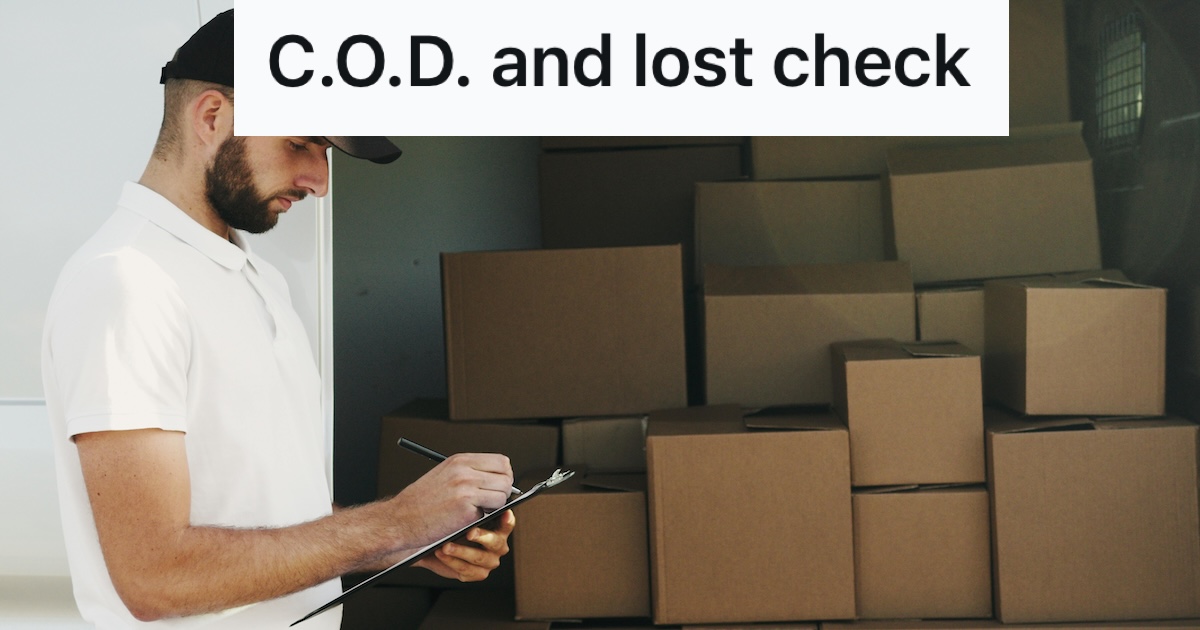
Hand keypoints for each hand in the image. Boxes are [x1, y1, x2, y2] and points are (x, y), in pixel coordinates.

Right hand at [387, 453, 513, 547]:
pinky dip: (482, 518)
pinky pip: (491, 513)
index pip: (501, 461)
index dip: (504, 475)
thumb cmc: (419, 502)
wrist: (399, 521)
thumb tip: (498, 477)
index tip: (498, 485)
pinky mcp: (466, 510)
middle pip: (506, 478)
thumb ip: (469, 472)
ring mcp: (466, 490)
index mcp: (459, 460)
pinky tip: (465, 518)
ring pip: (502, 496)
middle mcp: (464, 472)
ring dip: (494, 507)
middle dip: (503, 492)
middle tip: (491, 502)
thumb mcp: (444, 475)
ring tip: (476, 510)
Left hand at [415, 510, 515, 581]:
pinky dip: (452, 561)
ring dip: (461, 551)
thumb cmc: (450, 524)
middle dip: (482, 536)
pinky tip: (441, 553)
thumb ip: (470, 506)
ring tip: (445, 545)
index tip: (504, 513)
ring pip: (479, 557)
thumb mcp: (460, 512)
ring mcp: (488, 561)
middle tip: (469, 531)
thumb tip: (473, 494)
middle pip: (496, 542)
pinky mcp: (476, 573)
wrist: (431, 542)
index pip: (507, 523)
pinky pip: (467, 569)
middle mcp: (496, 545)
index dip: (507, 519)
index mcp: (498, 528)